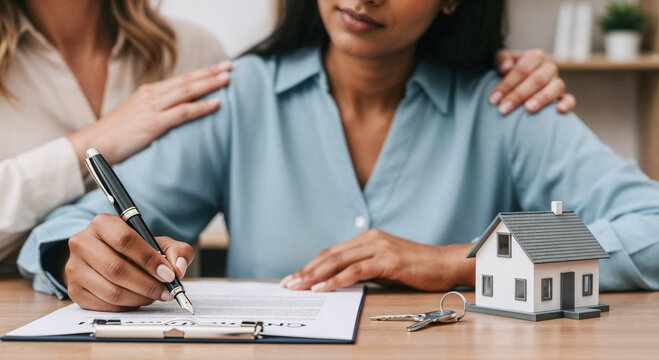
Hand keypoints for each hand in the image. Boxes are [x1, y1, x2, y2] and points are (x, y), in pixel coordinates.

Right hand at [64, 214, 193, 311]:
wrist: (112, 257)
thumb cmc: (137, 250)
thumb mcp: (160, 243)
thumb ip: (177, 251)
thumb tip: (178, 268)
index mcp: (102, 223)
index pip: (125, 240)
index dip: (149, 259)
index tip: (168, 274)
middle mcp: (82, 242)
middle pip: (116, 268)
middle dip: (147, 283)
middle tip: (166, 291)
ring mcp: (74, 267)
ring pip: (110, 290)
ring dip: (139, 297)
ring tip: (155, 296)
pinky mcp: (74, 289)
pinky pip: (103, 304)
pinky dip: (126, 306)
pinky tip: (138, 300)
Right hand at [68, 61, 231, 173]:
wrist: (95, 143)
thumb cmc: (117, 134)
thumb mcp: (138, 115)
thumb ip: (156, 110)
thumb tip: (175, 111)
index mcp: (149, 92)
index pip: (181, 79)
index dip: (201, 73)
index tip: (219, 67)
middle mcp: (152, 95)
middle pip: (187, 80)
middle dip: (210, 73)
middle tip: (230, 66)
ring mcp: (153, 108)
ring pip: (187, 91)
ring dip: (209, 84)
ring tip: (227, 79)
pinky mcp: (153, 123)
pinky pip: (182, 112)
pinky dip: (201, 107)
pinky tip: (216, 104)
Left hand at [280, 229, 474, 291]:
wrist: (444, 264)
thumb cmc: (416, 267)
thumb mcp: (384, 264)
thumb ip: (364, 267)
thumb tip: (339, 281)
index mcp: (367, 238)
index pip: (331, 252)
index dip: (311, 265)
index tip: (295, 277)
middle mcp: (370, 239)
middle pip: (330, 255)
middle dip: (306, 270)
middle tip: (289, 283)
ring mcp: (379, 247)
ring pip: (339, 261)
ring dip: (316, 276)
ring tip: (299, 287)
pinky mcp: (388, 260)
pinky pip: (356, 270)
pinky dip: (337, 280)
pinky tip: (324, 288)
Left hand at [490, 49, 575, 114]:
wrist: (518, 80)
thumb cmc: (508, 71)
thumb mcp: (501, 62)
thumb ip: (501, 60)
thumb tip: (506, 67)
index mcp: (534, 57)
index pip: (523, 68)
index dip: (508, 83)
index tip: (494, 99)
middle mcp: (548, 68)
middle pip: (538, 78)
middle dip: (519, 95)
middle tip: (504, 109)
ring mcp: (557, 82)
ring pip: (556, 87)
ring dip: (542, 98)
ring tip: (528, 109)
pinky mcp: (562, 97)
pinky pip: (569, 99)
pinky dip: (567, 104)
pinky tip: (559, 110)